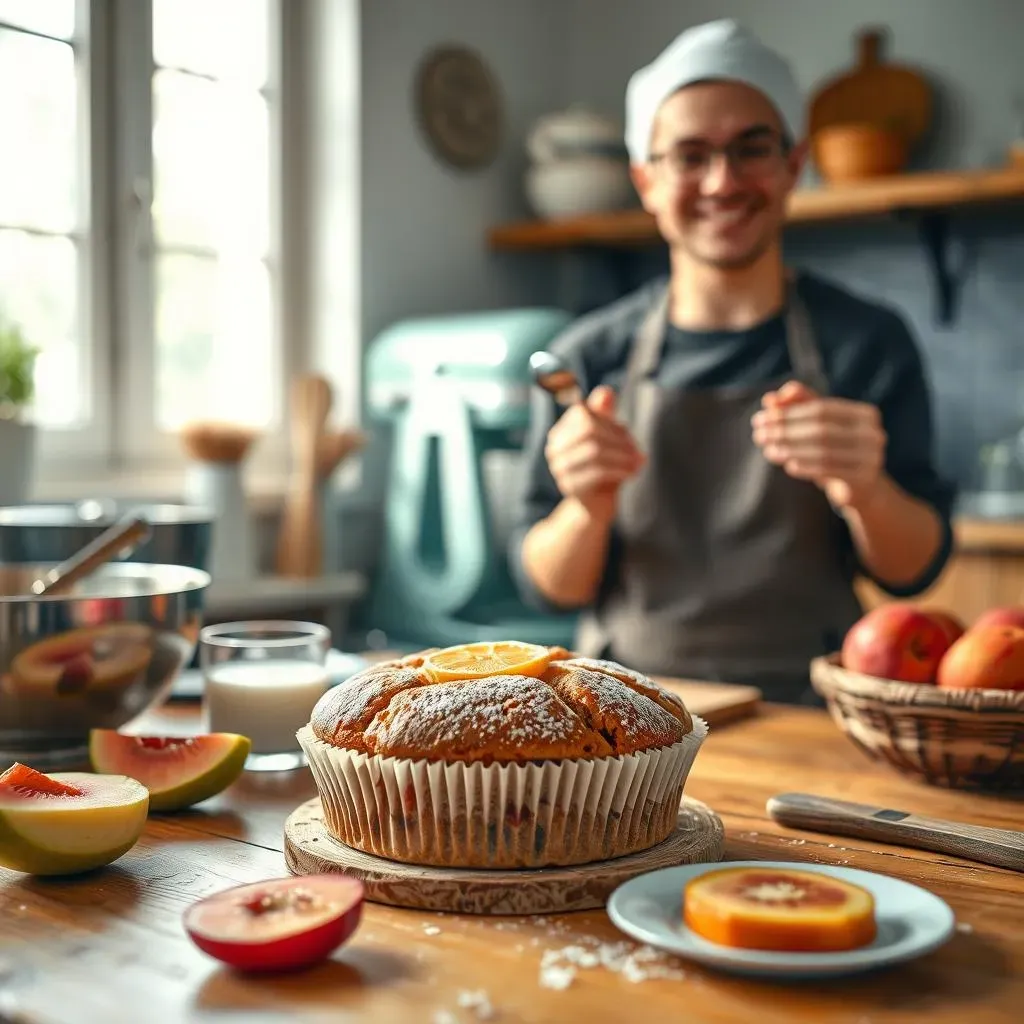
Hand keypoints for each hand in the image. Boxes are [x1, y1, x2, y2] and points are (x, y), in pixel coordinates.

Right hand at [544, 385, 644, 521]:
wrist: (595, 505)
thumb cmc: (603, 467)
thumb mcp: (606, 438)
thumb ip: (604, 414)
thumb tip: (605, 392)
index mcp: (560, 432)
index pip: (584, 414)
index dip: (609, 422)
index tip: (627, 434)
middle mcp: (554, 448)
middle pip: (589, 431)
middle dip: (618, 438)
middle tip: (637, 450)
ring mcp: (559, 468)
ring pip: (594, 451)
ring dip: (622, 455)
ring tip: (638, 461)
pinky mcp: (570, 486)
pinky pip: (597, 472)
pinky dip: (619, 470)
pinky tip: (632, 473)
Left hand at [751, 380, 886, 509]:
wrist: (861, 487)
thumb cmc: (836, 450)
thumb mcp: (818, 426)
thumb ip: (796, 406)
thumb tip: (769, 399)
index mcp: (865, 414)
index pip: (821, 408)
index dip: (788, 412)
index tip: (760, 418)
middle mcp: (873, 433)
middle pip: (822, 429)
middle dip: (786, 431)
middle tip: (759, 435)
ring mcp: (873, 457)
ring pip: (824, 451)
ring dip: (791, 450)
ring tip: (769, 450)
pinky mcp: (865, 479)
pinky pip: (830, 471)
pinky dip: (806, 467)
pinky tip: (788, 466)